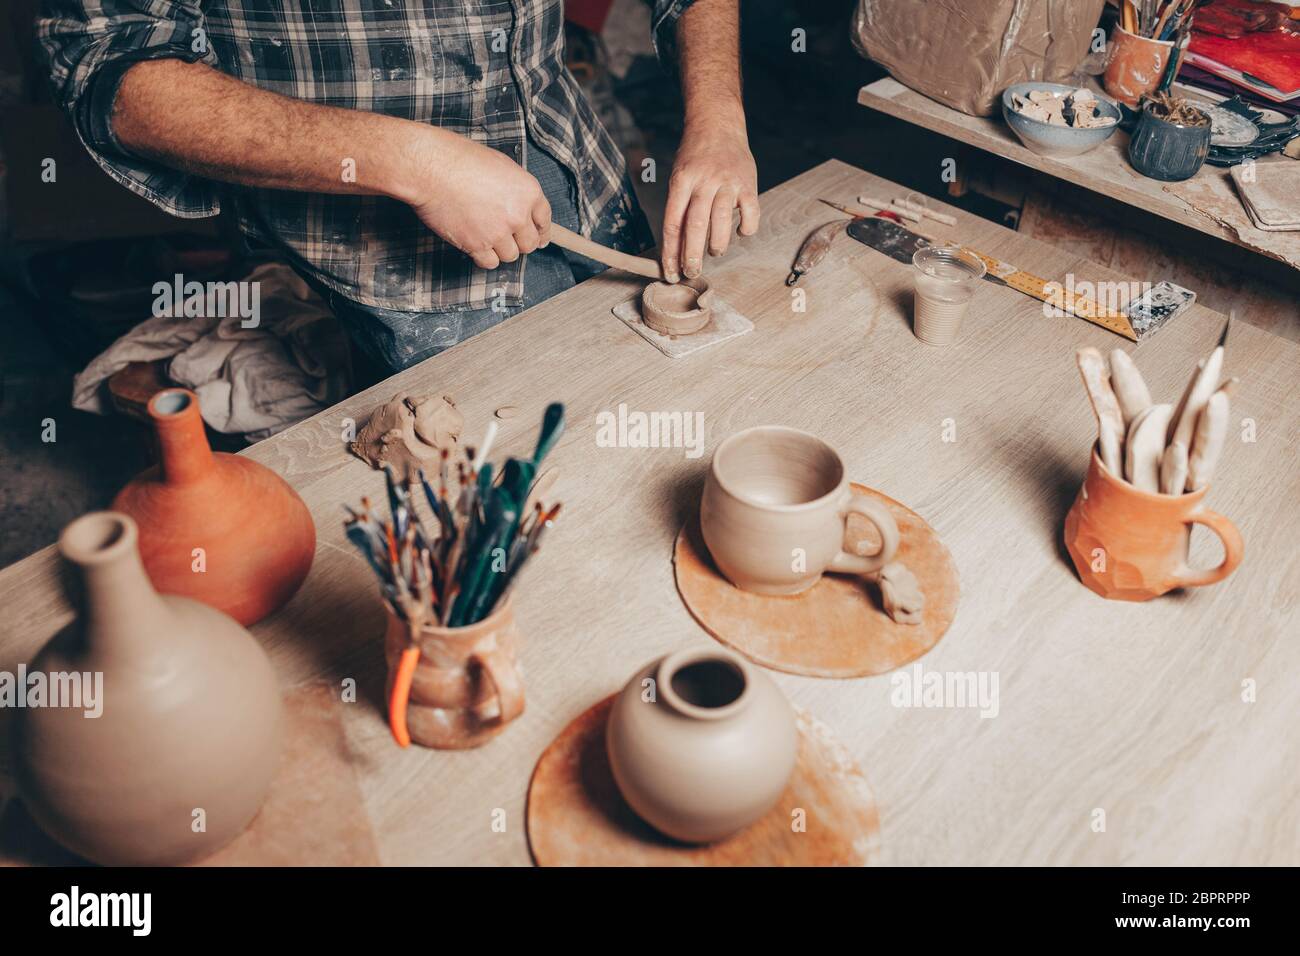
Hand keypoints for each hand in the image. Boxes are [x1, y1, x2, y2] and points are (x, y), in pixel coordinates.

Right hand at [397, 128, 551, 270]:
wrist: (431, 168)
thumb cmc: (459, 159)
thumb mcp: (499, 165)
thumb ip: (515, 189)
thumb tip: (520, 205)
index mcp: (528, 191)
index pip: (544, 219)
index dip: (542, 230)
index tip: (540, 237)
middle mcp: (518, 214)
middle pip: (530, 243)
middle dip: (521, 241)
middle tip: (509, 238)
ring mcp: (498, 232)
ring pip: (511, 255)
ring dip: (501, 249)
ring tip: (487, 236)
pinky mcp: (477, 245)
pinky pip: (490, 262)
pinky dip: (484, 257)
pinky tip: (476, 245)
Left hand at [661, 124, 758, 280]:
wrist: (718, 125)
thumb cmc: (695, 157)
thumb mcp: (679, 176)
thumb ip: (679, 207)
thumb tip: (677, 249)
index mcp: (681, 181)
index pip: (673, 224)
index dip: (671, 252)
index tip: (670, 272)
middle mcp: (704, 181)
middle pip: (695, 226)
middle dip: (692, 256)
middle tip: (692, 272)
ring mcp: (728, 182)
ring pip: (722, 222)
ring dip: (717, 245)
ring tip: (715, 250)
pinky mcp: (748, 183)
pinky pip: (750, 214)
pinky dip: (746, 229)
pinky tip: (741, 232)